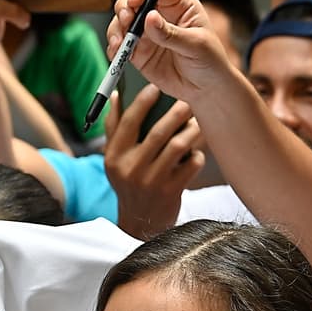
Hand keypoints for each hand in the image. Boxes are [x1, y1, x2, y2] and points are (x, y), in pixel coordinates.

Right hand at [105, 0, 229, 103]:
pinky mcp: (140, 53)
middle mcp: (161, 16)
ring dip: (116, 29)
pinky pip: (121, 46)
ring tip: (120, 42)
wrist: (206, 90)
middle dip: (124, 8)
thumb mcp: (195, 45)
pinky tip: (118, 52)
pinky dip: (115, 48)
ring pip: (123, 22)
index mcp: (179, 6)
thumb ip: (171, 33)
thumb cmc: (210, 63)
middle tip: (125, 21)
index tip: (134, 1)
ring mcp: (148, 34)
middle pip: (133, 1)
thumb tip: (150, 18)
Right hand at [105, 86, 204, 239]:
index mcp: (114, 157)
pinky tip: (197, 152)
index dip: (142, 102)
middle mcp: (131, 169)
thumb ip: (114, 127)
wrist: (140, 223)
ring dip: (191, 131)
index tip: (156, 87)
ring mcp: (151, 181)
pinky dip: (197, 155)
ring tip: (197, 122)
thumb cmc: (129, 182)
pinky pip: (191, 165)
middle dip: (176, 112)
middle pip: (158, 132)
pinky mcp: (171, 192)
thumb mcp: (115, 159)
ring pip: (178, 146)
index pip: (128, 123)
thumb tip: (116, 94)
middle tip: (188, 100)